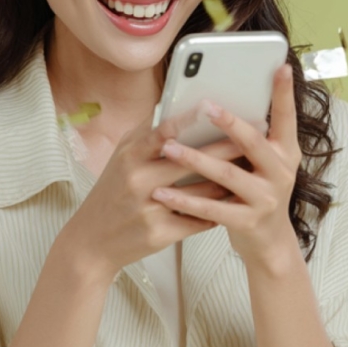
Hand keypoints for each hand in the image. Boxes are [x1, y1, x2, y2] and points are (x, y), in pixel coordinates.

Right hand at [58, 102, 245, 280]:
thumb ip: (147, 133)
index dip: (192, 119)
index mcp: (130, 156)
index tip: (220, 108)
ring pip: (201, 192)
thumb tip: (175, 106)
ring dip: (228, 181)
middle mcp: (138, 180)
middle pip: (190, 160)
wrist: (93, 240)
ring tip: (252, 168)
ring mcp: (150, 209)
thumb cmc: (113, 191)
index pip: (163, 131)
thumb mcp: (121, 157)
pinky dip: (218, 210)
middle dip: (225, 148)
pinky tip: (234, 201)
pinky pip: (199, 220)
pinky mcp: (161, 235)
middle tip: (254, 136)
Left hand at [148, 64, 301, 264]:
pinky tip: (162, 192)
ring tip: (168, 148)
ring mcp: (265, 198)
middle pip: (253, 142)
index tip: (281, 66)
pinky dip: (185, 199)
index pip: (286, 117)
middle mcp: (280, 172)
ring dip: (195, 160)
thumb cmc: (256, 193)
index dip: (284, 92)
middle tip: (206, 105)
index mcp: (285, 152)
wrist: (269, 245)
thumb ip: (248, 139)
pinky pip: (212, 208)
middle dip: (229, 123)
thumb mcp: (262, 164)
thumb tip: (214, 102)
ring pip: (227, 174)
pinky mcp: (247, 222)